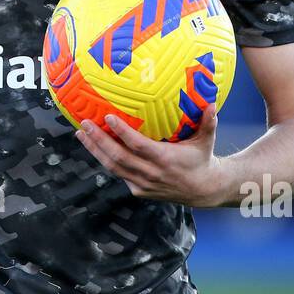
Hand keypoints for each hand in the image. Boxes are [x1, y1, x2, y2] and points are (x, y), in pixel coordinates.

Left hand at [77, 104, 222, 206]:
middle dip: (99, 140)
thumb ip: (208, 122)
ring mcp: (142, 184)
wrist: (202, 190)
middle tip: (84, 124)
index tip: (107, 117)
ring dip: (95, 150)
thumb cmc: (202, 158)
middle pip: (118, 157)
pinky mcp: (138, 190)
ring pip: (113, 167)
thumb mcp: (207, 140)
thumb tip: (212, 102)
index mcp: (165, 159)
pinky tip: (95, 147)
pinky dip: (105, 160)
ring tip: (82, 134)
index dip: (121, 132)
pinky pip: (118, 173)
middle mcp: (151, 173)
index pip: (138, 145)